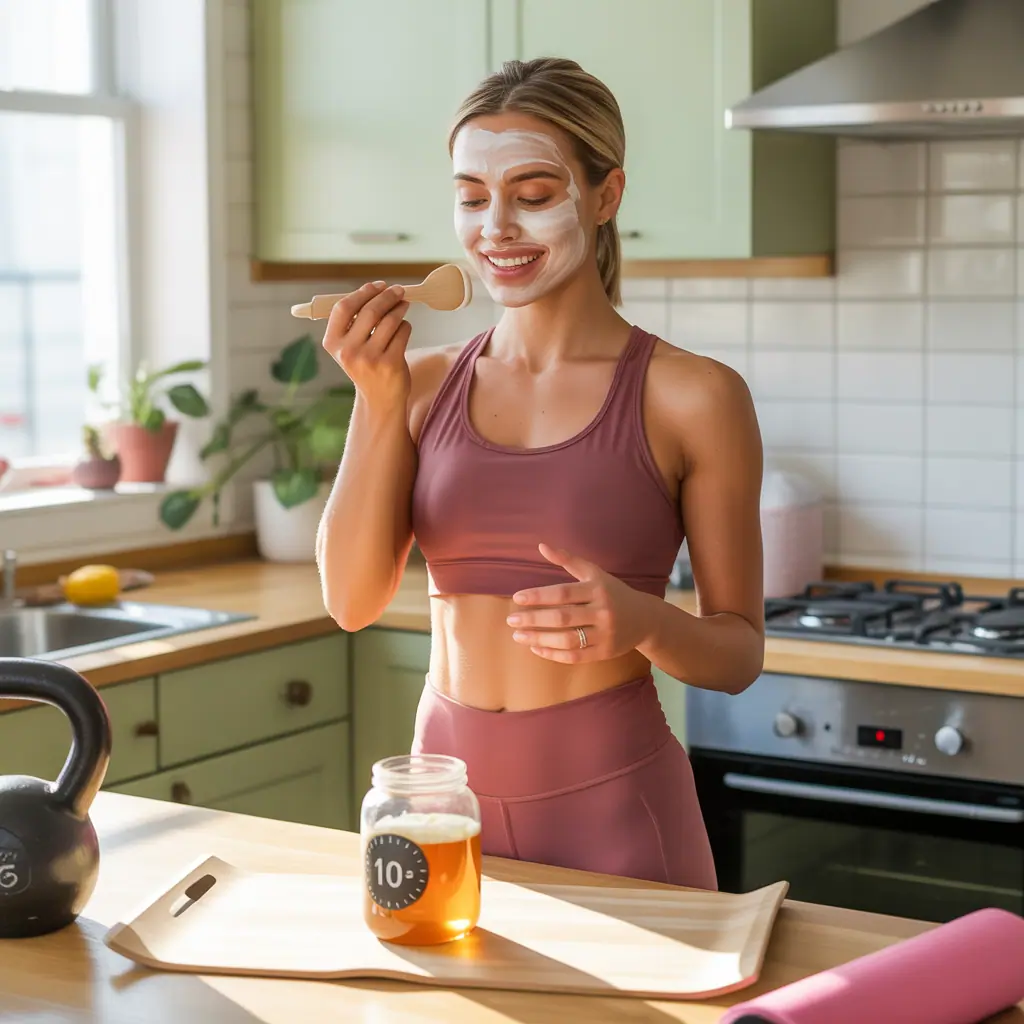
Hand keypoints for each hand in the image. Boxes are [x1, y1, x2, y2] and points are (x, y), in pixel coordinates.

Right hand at [321, 281, 411, 409]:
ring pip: (389, 320)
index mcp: (333, 343)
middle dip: (387, 296)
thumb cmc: (366, 366)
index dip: (362, 292)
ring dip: (399, 308)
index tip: (377, 286)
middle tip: (398, 291)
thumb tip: (376, 289)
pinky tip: (404, 328)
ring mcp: (370, 358)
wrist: (379, 399)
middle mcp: (349, 351)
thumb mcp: (349, 347)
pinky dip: (405, 326)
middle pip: (370, 311)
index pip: (343, 308)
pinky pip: (402, 332)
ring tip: (404, 305)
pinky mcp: (391, 364)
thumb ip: (354, 321)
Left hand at [506, 544, 651, 662]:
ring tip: (518, 636)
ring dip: (539, 639)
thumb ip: (568, 560)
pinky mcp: (605, 653)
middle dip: (534, 619)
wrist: (646, 618)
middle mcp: (603, 612)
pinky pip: (575, 657)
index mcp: (597, 590)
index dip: (538, 596)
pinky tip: (536, 648)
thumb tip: (542, 546)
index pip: (563, 593)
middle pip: (563, 618)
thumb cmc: (613, 592)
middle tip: (511, 619)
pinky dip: (553, 654)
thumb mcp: (594, 573)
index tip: (517, 598)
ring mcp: (605, 634)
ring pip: (567, 640)